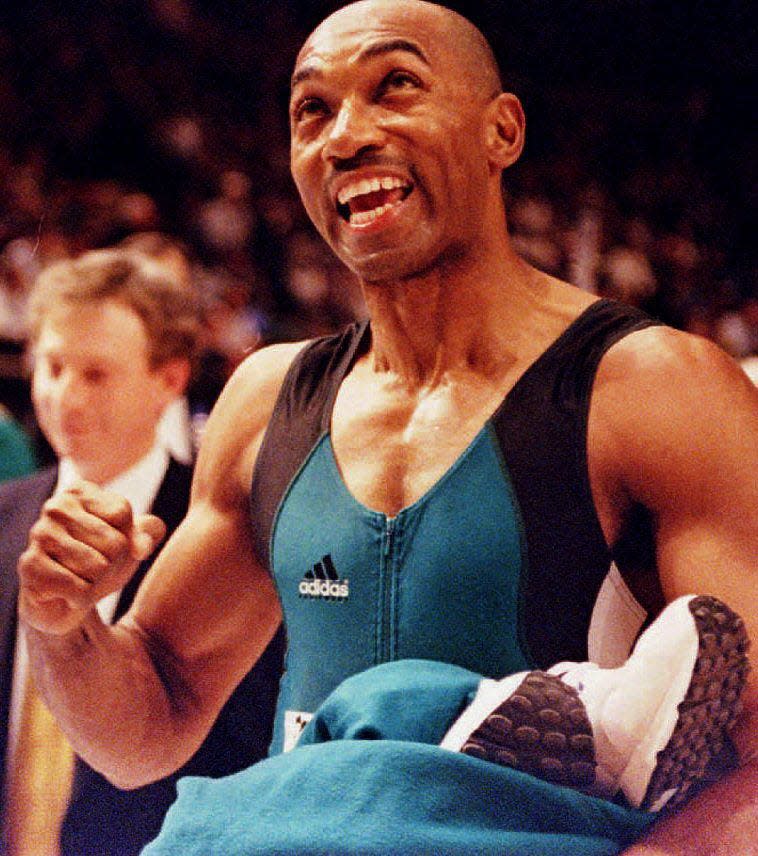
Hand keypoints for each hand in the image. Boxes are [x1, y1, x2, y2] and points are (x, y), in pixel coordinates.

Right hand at [17, 481, 166, 635]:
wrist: (64, 602)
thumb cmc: (101, 562)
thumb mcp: (132, 542)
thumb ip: (149, 533)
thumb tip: (142, 547)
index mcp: (80, 492)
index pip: (122, 513)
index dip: (125, 538)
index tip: (107, 545)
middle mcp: (55, 507)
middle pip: (115, 542)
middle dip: (112, 565)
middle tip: (94, 569)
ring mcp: (39, 536)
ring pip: (99, 567)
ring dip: (97, 583)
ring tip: (81, 580)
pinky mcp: (29, 568)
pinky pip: (79, 589)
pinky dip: (81, 599)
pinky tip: (67, 594)